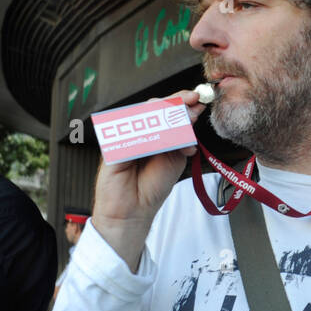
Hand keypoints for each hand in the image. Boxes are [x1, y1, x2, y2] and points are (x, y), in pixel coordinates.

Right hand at [92, 89, 206, 270]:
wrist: (134, 211)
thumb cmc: (151, 187)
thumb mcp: (174, 158)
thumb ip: (180, 138)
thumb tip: (191, 116)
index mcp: (153, 133)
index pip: (165, 110)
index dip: (180, 102)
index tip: (197, 99)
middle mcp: (138, 132)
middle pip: (153, 108)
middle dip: (175, 103)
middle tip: (192, 102)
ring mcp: (124, 138)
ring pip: (141, 115)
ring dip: (163, 113)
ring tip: (183, 115)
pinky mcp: (113, 148)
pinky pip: (128, 135)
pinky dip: (146, 133)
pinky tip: (162, 134)